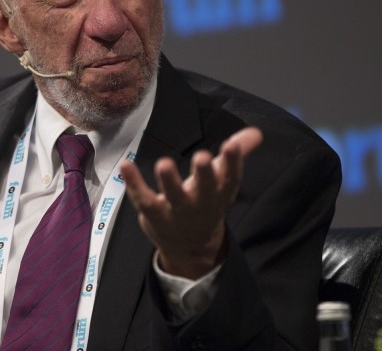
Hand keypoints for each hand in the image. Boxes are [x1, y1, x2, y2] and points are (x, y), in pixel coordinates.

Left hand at [121, 127, 262, 278]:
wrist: (192, 248)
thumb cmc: (208, 204)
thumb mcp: (224, 181)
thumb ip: (237, 154)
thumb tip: (256, 132)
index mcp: (220, 193)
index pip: (230, 179)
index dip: (233, 162)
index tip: (231, 146)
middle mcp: (200, 203)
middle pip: (204, 190)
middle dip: (204, 174)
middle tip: (202, 157)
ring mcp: (176, 212)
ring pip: (173, 197)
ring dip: (169, 181)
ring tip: (164, 163)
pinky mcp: (153, 214)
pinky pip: (143, 200)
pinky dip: (134, 184)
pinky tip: (126, 166)